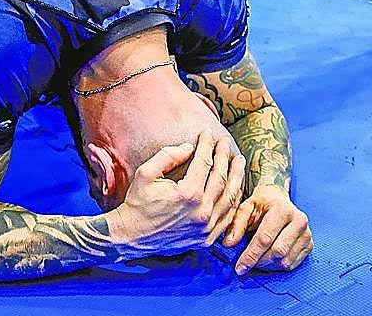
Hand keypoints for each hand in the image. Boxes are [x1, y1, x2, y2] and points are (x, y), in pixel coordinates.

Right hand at [108, 132, 245, 258]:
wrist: (131, 236)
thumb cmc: (138, 202)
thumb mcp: (146, 173)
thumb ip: (168, 156)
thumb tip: (190, 147)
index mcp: (188, 194)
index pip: (205, 163)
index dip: (207, 145)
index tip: (208, 133)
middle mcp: (202, 212)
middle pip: (222, 178)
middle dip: (224, 157)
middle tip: (226, 143)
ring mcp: (206, 228)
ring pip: (230, 198)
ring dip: (236, 177)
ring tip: (239, 161)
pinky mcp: (206, 239)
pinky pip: (227, 217)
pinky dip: (234, 201)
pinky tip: (235, 187)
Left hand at [225, 185, 311, 274]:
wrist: (278, 199)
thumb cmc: (260, 204)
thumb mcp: (246, 208)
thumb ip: (236, 224)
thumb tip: (228, 244)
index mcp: (282, 209)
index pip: (265, 239)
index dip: (251, 255)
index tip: (239, 268)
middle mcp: (299, 220)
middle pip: (278, 252)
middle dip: (259, 262)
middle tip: (246, 264)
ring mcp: (306, 233)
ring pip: (286, 261)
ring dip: (268, 266)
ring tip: (257, 259)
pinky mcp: (309, 244)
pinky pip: (293, 264)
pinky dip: (278, 266)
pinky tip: (269, 259)